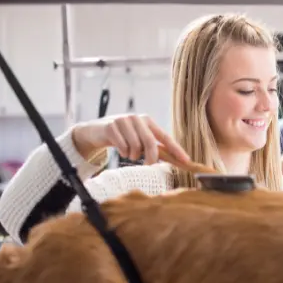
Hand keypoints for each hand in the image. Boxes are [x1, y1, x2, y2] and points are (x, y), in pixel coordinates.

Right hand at [71, 114, 189, 164]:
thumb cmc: (122, 136)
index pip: (165, 137)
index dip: (176, 149)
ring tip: (129, 153)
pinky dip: (123, 153)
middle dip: (151, 157)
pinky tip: (120, 150)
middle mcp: (137, 118)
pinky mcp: (111, 126)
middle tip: (148, 164)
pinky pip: (122, 146)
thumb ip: (153, 146)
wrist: (96, 131)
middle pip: (150, 142)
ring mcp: (123, 121)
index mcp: (148, 121)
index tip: (186, 161)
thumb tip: (173, 159)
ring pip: (135, 146)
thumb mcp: (138, 139)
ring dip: (133, 155)